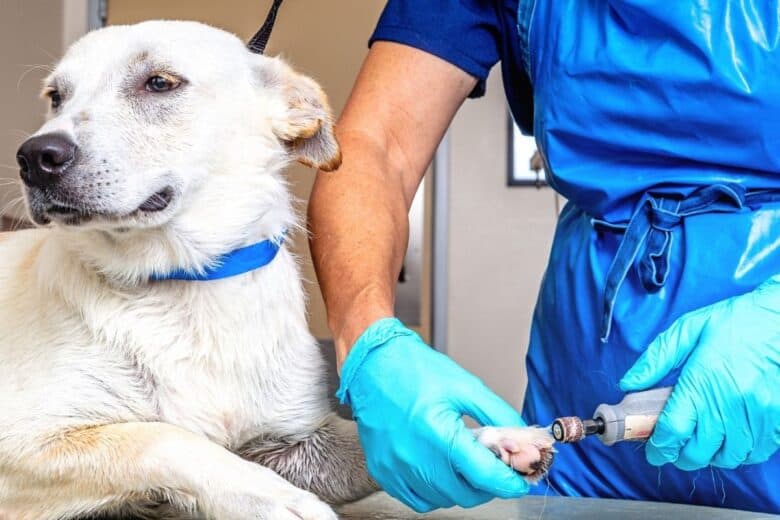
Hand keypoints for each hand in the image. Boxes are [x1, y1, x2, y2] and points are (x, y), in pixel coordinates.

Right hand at [337, 318, 529, 511]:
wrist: (373, 364)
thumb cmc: (415, 370)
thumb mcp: (465, 385)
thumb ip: (497, 414)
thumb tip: (521, 438)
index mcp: (439, 434)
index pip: (484, 475)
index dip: (509, 482)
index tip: (520, 482)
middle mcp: (415, 457)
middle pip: (466, 493)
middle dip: (487, 484)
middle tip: (493, 467)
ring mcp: (396, 468)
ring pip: (443, 500)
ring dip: (461, 488)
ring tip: (464, 463)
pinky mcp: (383, 472)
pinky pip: (417, 500)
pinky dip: (435, 492)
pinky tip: (440, 471)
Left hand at [620, 276, 779, 469]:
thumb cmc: (736, 322)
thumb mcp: (687, 330)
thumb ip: (655, 359)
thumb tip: (629, 383)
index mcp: (701, 382)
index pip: (673, 431)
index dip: (659, 448)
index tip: (653, 451)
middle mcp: (729, 404)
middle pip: (698, 452)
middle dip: (680, 455)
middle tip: (674, 446)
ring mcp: (757, 416)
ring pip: (728, 458)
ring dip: (710, 455)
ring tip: (702, 441)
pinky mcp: (777, 421)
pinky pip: (755, 453)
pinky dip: (739, 453)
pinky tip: (730, 437)